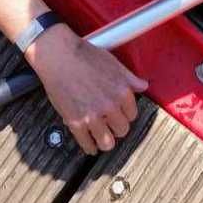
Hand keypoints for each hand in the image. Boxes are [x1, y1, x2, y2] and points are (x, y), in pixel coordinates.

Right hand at [25, 23, 148, 154]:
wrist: (59, 56)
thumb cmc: (83, 55)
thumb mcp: (113, 62)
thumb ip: (130, 77)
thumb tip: (143, 85)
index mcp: (121, 91)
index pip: (132, 114)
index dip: (126, 113)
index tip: (121, 113)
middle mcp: (109, 106)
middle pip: (122, 130)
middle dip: (117, 127)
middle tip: (111, 124)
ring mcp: (92, 116)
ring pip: (107, 143)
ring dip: (106, 141)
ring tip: (103, 138)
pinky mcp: (75, 122)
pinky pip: (87, 144)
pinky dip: (90, 147)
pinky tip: (91, 145)